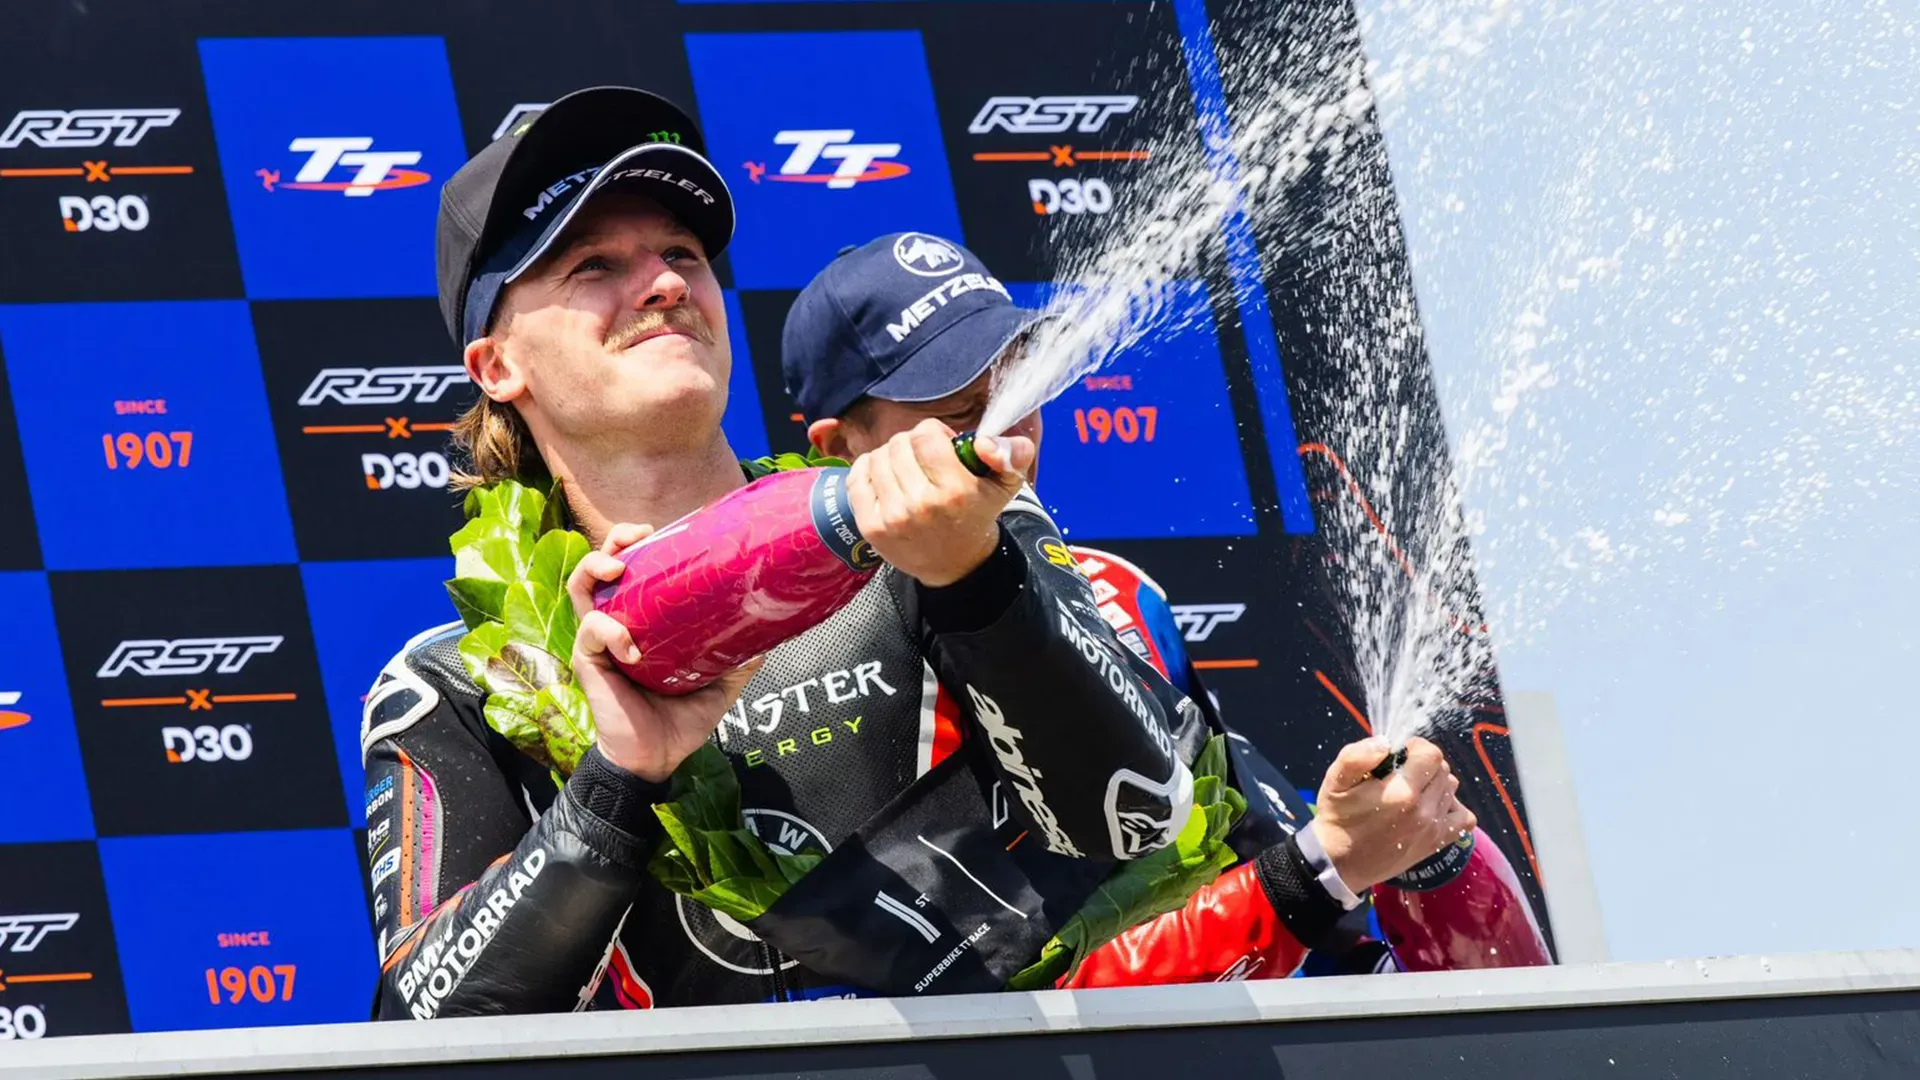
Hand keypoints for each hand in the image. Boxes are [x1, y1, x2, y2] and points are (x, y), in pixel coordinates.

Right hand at [567, 523, 761, 782]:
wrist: (656, 759)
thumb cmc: (680, 720)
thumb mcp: (718, 684)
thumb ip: (738, 659)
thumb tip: (771, 635)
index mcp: (643, 622)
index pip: (634, 571)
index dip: (642, 544)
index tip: (664, 530)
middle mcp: (618, 624)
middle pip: (601, 567)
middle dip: (614, 541)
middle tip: (638, 536)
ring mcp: (600, 642)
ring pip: (581, 588)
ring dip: (595, 568)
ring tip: (617, 568)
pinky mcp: (591, 662)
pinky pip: (591, 632)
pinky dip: (611, 631)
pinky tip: (633, 648)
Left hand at [847, 418, 1037, 587]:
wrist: (955, 565)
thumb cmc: (976, 516)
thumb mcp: (1006, 485)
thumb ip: (1013, 454)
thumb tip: (984, 441)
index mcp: (955, 491)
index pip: (925, 435)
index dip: (933, 433)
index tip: (941, 446)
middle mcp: (921, 504)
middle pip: (899, 444)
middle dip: (912, 445)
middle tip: (923, 460)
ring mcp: (892, 516)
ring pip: (877, 457)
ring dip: (890, 456)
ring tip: (905, 470)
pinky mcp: (871, 526)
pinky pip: (857, 478)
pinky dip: (867, 470)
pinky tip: (883, 477)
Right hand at [1308, 736, 1476, 892]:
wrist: (1340, 863)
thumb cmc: (1337, 818)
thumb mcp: (1335, 781)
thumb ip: (1356, 756)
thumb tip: (1386, 742)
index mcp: (1402, 792)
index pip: (1431, 754)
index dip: (1415, 747)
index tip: (1399, 755)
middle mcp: (1424, 810)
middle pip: (1442, 769)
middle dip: (1422, 764)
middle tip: (1399, 774)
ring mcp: (1434, 829)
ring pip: (1451, 788)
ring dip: (1434, 783)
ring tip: (1410, 791)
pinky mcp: (1437, 843)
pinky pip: (1464, 818)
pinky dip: (1452, 808)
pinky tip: (1431, 807)